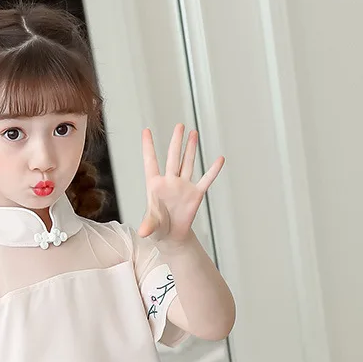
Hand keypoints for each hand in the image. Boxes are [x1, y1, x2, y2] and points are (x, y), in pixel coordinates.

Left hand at [136, 124, 224, 244]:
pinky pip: (206, 180)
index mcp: (154, 186)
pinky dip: (213, 171)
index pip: (151, 162)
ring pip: (188, 163)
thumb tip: (143, 232)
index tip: (146, 130)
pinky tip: (219, 159)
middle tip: (179, 126)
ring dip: (191, 149)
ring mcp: (183, 187)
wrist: (171, 236)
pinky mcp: (195, 194)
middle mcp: (169, 182)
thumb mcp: (151, 225)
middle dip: (176, 142)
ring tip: (193, 133)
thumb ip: (148, 225)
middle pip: (173, 158)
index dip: (148, 147)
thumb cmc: (158, 228)